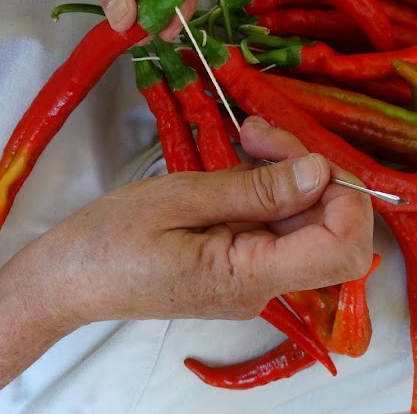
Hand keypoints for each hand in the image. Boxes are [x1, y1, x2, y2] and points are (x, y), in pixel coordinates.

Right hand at [8, 117, 373, 331]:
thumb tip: (320, 172)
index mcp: (249, 277)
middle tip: (262, 132)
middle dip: (312, 170)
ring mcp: (255, 276)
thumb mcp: (181, 198)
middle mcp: (264, 285)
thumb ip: (256, 190)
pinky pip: (278, 222)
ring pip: (306, 220)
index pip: (343, 249)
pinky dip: (270, 185)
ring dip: (288, 170)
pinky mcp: (242, 262)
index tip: (305, 155)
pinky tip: (244, 156)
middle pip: (330, 228)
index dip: (346, 198)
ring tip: (248, 134)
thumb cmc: (111, 239)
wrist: (70, 278)